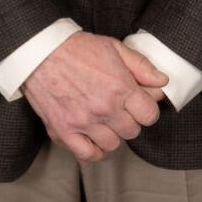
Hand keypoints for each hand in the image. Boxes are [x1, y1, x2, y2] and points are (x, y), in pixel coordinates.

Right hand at [22, 33, 167, 162]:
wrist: (39, 52)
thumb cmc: (75, 48)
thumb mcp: (114, 47)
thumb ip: (141, 65)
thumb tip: (162, 81)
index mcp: (120, 87)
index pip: (149, 115)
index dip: (147, 109)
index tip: (139, 104)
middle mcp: (104, 108)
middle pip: (132, 131)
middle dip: (129, 120)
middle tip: (119, 109)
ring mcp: (84, 122)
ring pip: (112, 145)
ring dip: (112, 135)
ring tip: (105, 122)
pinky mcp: (64, 131)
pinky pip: (87, 154)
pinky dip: (94, 151)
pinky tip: (94, 140)